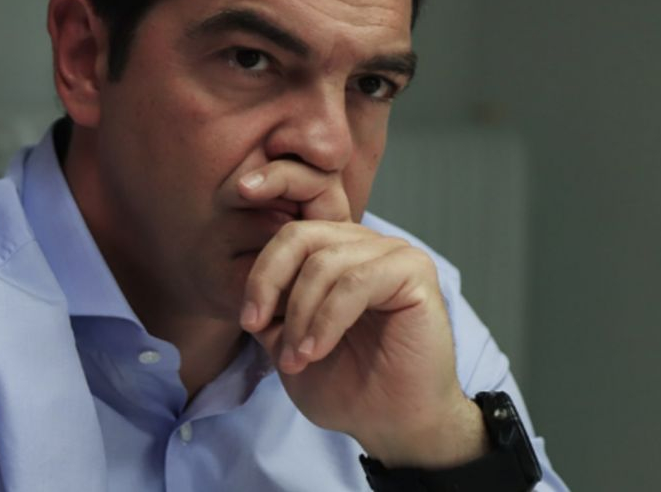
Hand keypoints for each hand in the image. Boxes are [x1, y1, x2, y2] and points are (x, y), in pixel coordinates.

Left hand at [236, 160, 487, 467]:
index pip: (288, 237)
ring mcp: (393, 254)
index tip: (247, 321)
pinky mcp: (414, 272)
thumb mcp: (289, 344)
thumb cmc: (349, 385)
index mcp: (337, 252)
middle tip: (256, 327)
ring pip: (325, 263)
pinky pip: (356, 282)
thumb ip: (270, 311)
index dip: (260, 274)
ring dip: (300, 315)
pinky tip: (317, 350)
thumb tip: (246, 290)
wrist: (393, 424)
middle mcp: (366, 245)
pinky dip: (328, 319)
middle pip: (301, 237)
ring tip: (296, 357)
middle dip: (269, 283)